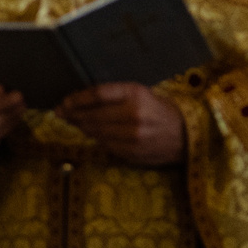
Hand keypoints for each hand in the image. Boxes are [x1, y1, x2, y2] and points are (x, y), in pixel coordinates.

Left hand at [58, 82, 186, 166]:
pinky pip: (105, 145)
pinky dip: (96, 139)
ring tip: (74, 122)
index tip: (64, 102)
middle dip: (73, 115)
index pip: (97, 95)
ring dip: (82, 127)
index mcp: (136, 94)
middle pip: (93, 115)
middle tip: (61, 113)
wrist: (185, 135)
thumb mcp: (141, 94)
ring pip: (96, 132)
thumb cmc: (160, 110)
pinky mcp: (132, 153)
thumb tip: (80, 101)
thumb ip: (115, 96)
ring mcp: (133, 136)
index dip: (76, 99)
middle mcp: (134, 114)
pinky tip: (91, 133)